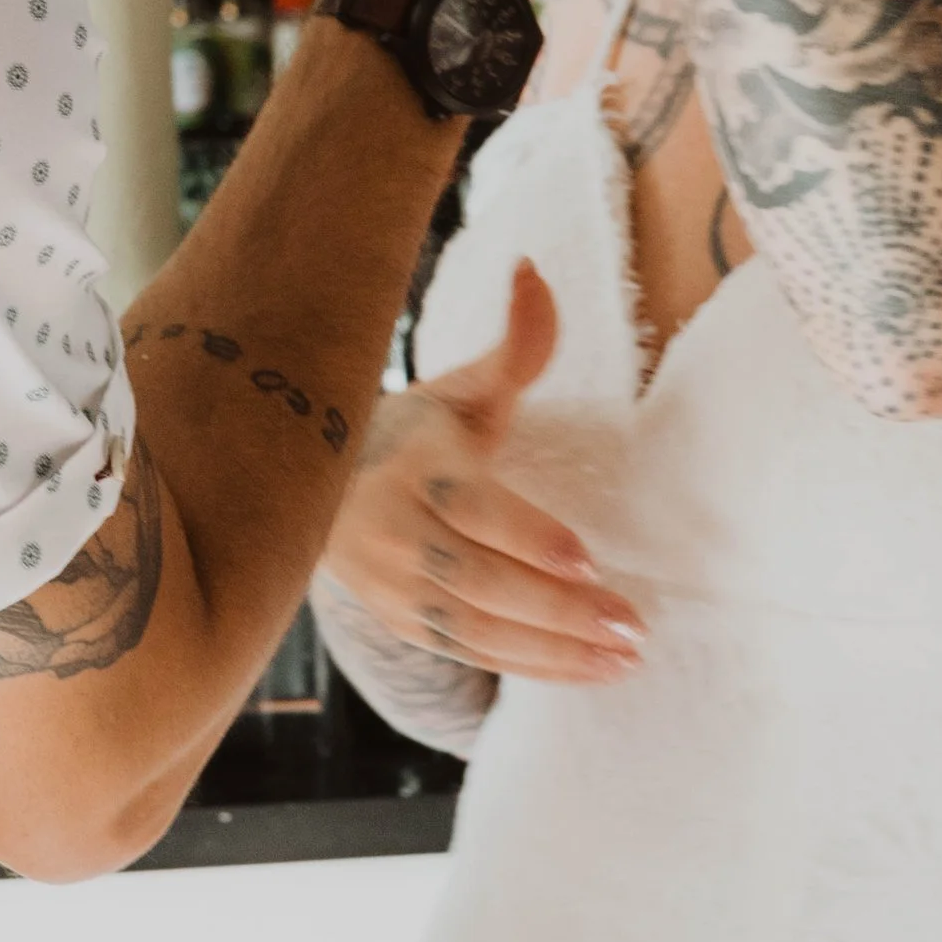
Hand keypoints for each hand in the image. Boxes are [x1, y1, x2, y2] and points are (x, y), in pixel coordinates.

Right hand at [324, 262, 644, 682]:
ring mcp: (390, 585)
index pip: (470, 507)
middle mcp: (391, 530)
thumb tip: (535, 272)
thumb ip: (513, 344)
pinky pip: (467, 653)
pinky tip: (589, 669)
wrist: (310, 488)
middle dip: (558, 607)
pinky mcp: (398, 623)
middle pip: (479, 579)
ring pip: (476, 629)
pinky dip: (530, 666)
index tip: (586, 557)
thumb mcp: (458, 388)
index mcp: (410, 464)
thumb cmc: (412, 432)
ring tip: (625, 654)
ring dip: (555, 650)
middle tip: (632, 623)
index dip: (525, 536)